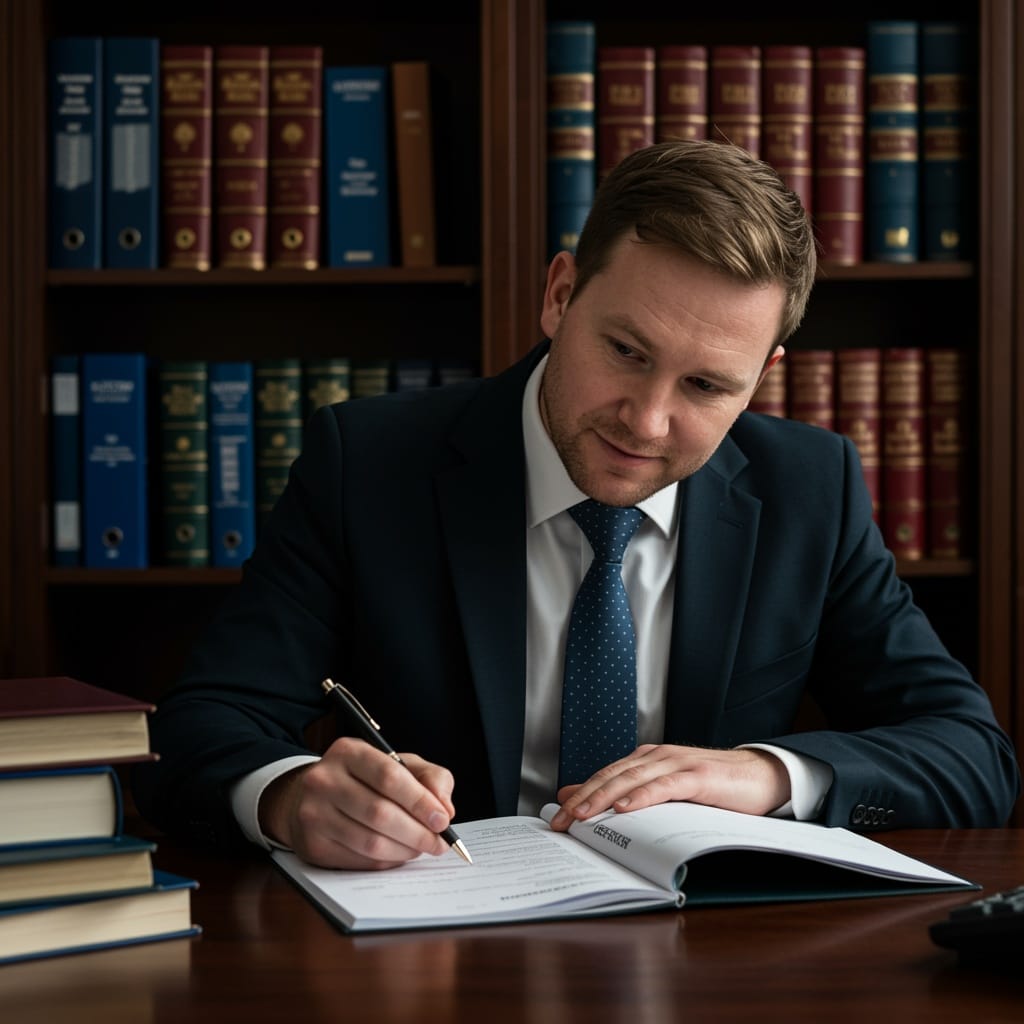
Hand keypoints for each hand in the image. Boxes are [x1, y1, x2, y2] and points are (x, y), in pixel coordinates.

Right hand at [258, 737, 456, 869]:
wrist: (311, 796)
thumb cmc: (365, 779)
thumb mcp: (398, 763)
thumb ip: (430, 777)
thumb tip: (445, 809)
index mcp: (348, 752)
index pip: (389, 777)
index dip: (420, 801)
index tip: (443, 819)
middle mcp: (324, 780)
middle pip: (380, 813)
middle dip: (418, 832)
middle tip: (439, 842)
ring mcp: (313, 814)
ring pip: (371, 842)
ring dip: (405, 850)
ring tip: (422, 848)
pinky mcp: (312, 846)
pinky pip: (360, 861)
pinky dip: (387, 861)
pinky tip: (398, 853)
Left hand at [548, 744, 790, 829]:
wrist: (761, 775)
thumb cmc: (714, 786)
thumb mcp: (667, 789)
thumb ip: (630, 791)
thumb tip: (581, 797)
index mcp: (647, 759)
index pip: (605, 775)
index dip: (580, 794)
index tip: (557, 816)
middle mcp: (657, 756)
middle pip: (612, 776)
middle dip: (583, 798)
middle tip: (561, 820)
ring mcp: (678, 764)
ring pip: (632, 778)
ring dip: (604, 796)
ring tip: (583, 814)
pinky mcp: (698, 776)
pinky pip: (665, 785)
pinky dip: (643, 796)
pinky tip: (626, 807)